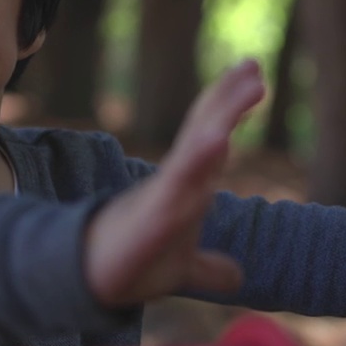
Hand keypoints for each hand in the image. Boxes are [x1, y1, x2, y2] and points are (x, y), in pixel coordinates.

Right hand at [83, 59, 265, 308]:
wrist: (92, 281)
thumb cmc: (134, 265)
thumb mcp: (180, 268)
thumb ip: (208, 268)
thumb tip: (236, 278)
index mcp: (186, 185)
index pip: (211, 136)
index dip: (230, 106)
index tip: (253, 78)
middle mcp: (178, 179)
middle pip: (206, 126)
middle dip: (228, 95)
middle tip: (253, 63)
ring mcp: (167, 191)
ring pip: (200, 144)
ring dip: (225, 112)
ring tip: (252, 85)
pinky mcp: (156, 211)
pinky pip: (180, 179)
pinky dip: (199, 156)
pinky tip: (220, 137)